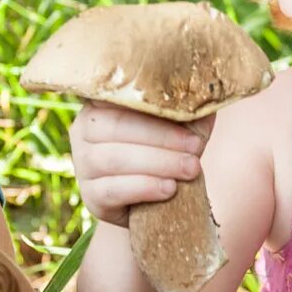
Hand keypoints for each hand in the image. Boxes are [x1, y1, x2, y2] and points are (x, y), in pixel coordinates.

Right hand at [65, 99, 207, 229]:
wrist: (154, 202)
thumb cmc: (165, 153)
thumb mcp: (177, 127)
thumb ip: (188, 109)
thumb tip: (209, 89)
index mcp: (101, 103)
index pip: (120, 97)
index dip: (155, 107)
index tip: (190, 116)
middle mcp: (83, 129)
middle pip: (116, 127)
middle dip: (161, 138)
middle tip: (196, 148)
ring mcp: (82, 164)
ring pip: (113, 158)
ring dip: (157, 163)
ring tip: (190, 169)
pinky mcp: (90, 196)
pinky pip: (111, 190)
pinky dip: (143, 188)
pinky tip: (169, 189)